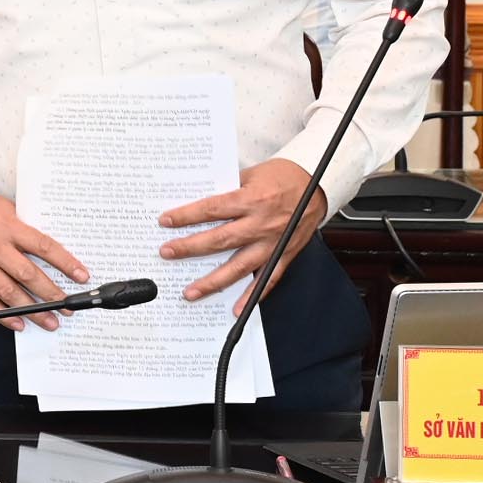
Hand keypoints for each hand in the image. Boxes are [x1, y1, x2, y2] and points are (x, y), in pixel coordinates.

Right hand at [0, 192, 87, 329]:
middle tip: (68, 307)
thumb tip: (55, 251)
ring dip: (32, 311)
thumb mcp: (7, 208)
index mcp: (8, 227)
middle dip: (52, 295)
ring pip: (9, 293)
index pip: (43, 247)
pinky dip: (3, 315)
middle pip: (28, 275)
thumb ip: (27, 228)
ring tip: (50, 321)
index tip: (81, 276)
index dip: (65, 263)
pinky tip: (19, 322)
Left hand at [160, 157, 319, 308]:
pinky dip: (252, 296)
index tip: (166, 221)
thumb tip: (198, 207)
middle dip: (190, 248)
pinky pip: (268, 280)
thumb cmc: (283, 177)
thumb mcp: (250, 174)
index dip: (187, 216)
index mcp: (252, 200)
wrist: (317, 185)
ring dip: (214, 281)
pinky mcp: (285, 255)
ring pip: (240, 266)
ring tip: (191, 292)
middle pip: (221, 240)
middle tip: (168, 253)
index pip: (212, 209)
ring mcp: (273, 243)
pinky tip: (237, 308)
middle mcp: (262, 224)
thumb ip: (226, 191)